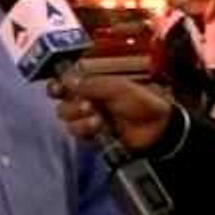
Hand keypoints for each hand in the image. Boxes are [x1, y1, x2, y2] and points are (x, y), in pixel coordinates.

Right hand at [48, 73, 172, 150]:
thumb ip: (91, 83)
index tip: (59, 88)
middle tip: (88, 104)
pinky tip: (99, 127)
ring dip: (79, 117)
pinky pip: (76, 132)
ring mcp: (88, 116)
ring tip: (97, 117)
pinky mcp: (91, 134)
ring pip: (67, 117)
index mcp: (94, 81)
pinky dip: (85, 129)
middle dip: (71, 103)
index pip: (67, 80)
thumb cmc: (141, 101)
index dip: (59, 83)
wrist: (155, 129)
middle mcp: (87, 97)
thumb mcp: (118, 87)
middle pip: (62, 100)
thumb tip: (67, 80)